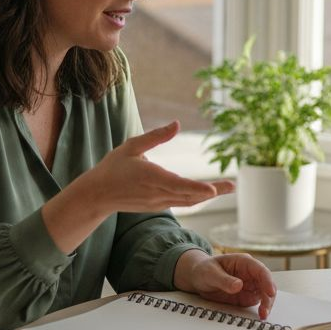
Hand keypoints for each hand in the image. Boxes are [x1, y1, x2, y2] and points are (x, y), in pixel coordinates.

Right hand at [72, 121, 234, 213]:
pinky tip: (205, 193)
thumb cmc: (113, 167)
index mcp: (151, 177)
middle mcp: (157, 193)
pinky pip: (180, 202)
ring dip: (206, 195)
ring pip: (187, 201)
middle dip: (212, 191)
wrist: (98, 194)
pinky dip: (194, 197)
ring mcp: (157, 202)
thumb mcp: (132, 146)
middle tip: (232, 186)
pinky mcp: (156, 206)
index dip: (196, 188)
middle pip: (189, 195)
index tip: (212, 190)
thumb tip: (177, 124)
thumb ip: (156, 136)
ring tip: (225, 188)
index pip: (178, 185)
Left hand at [174, 249, 276, 319]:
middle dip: (268, 297)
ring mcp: (249, 285)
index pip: (260, 270)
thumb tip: (239, 285)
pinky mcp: (246, 296)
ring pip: (264, 294)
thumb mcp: (210, 273)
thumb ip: (224, 280)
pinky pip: (257, 302)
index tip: (270, 292)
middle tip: (265, 311)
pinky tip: (260, 315)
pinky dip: (260, 309)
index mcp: (243, 262)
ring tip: (263, 315)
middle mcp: (250, 273)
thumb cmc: (204, 270)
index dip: (267, 281)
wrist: (197, 278)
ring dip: (266, 305)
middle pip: (266, 284)